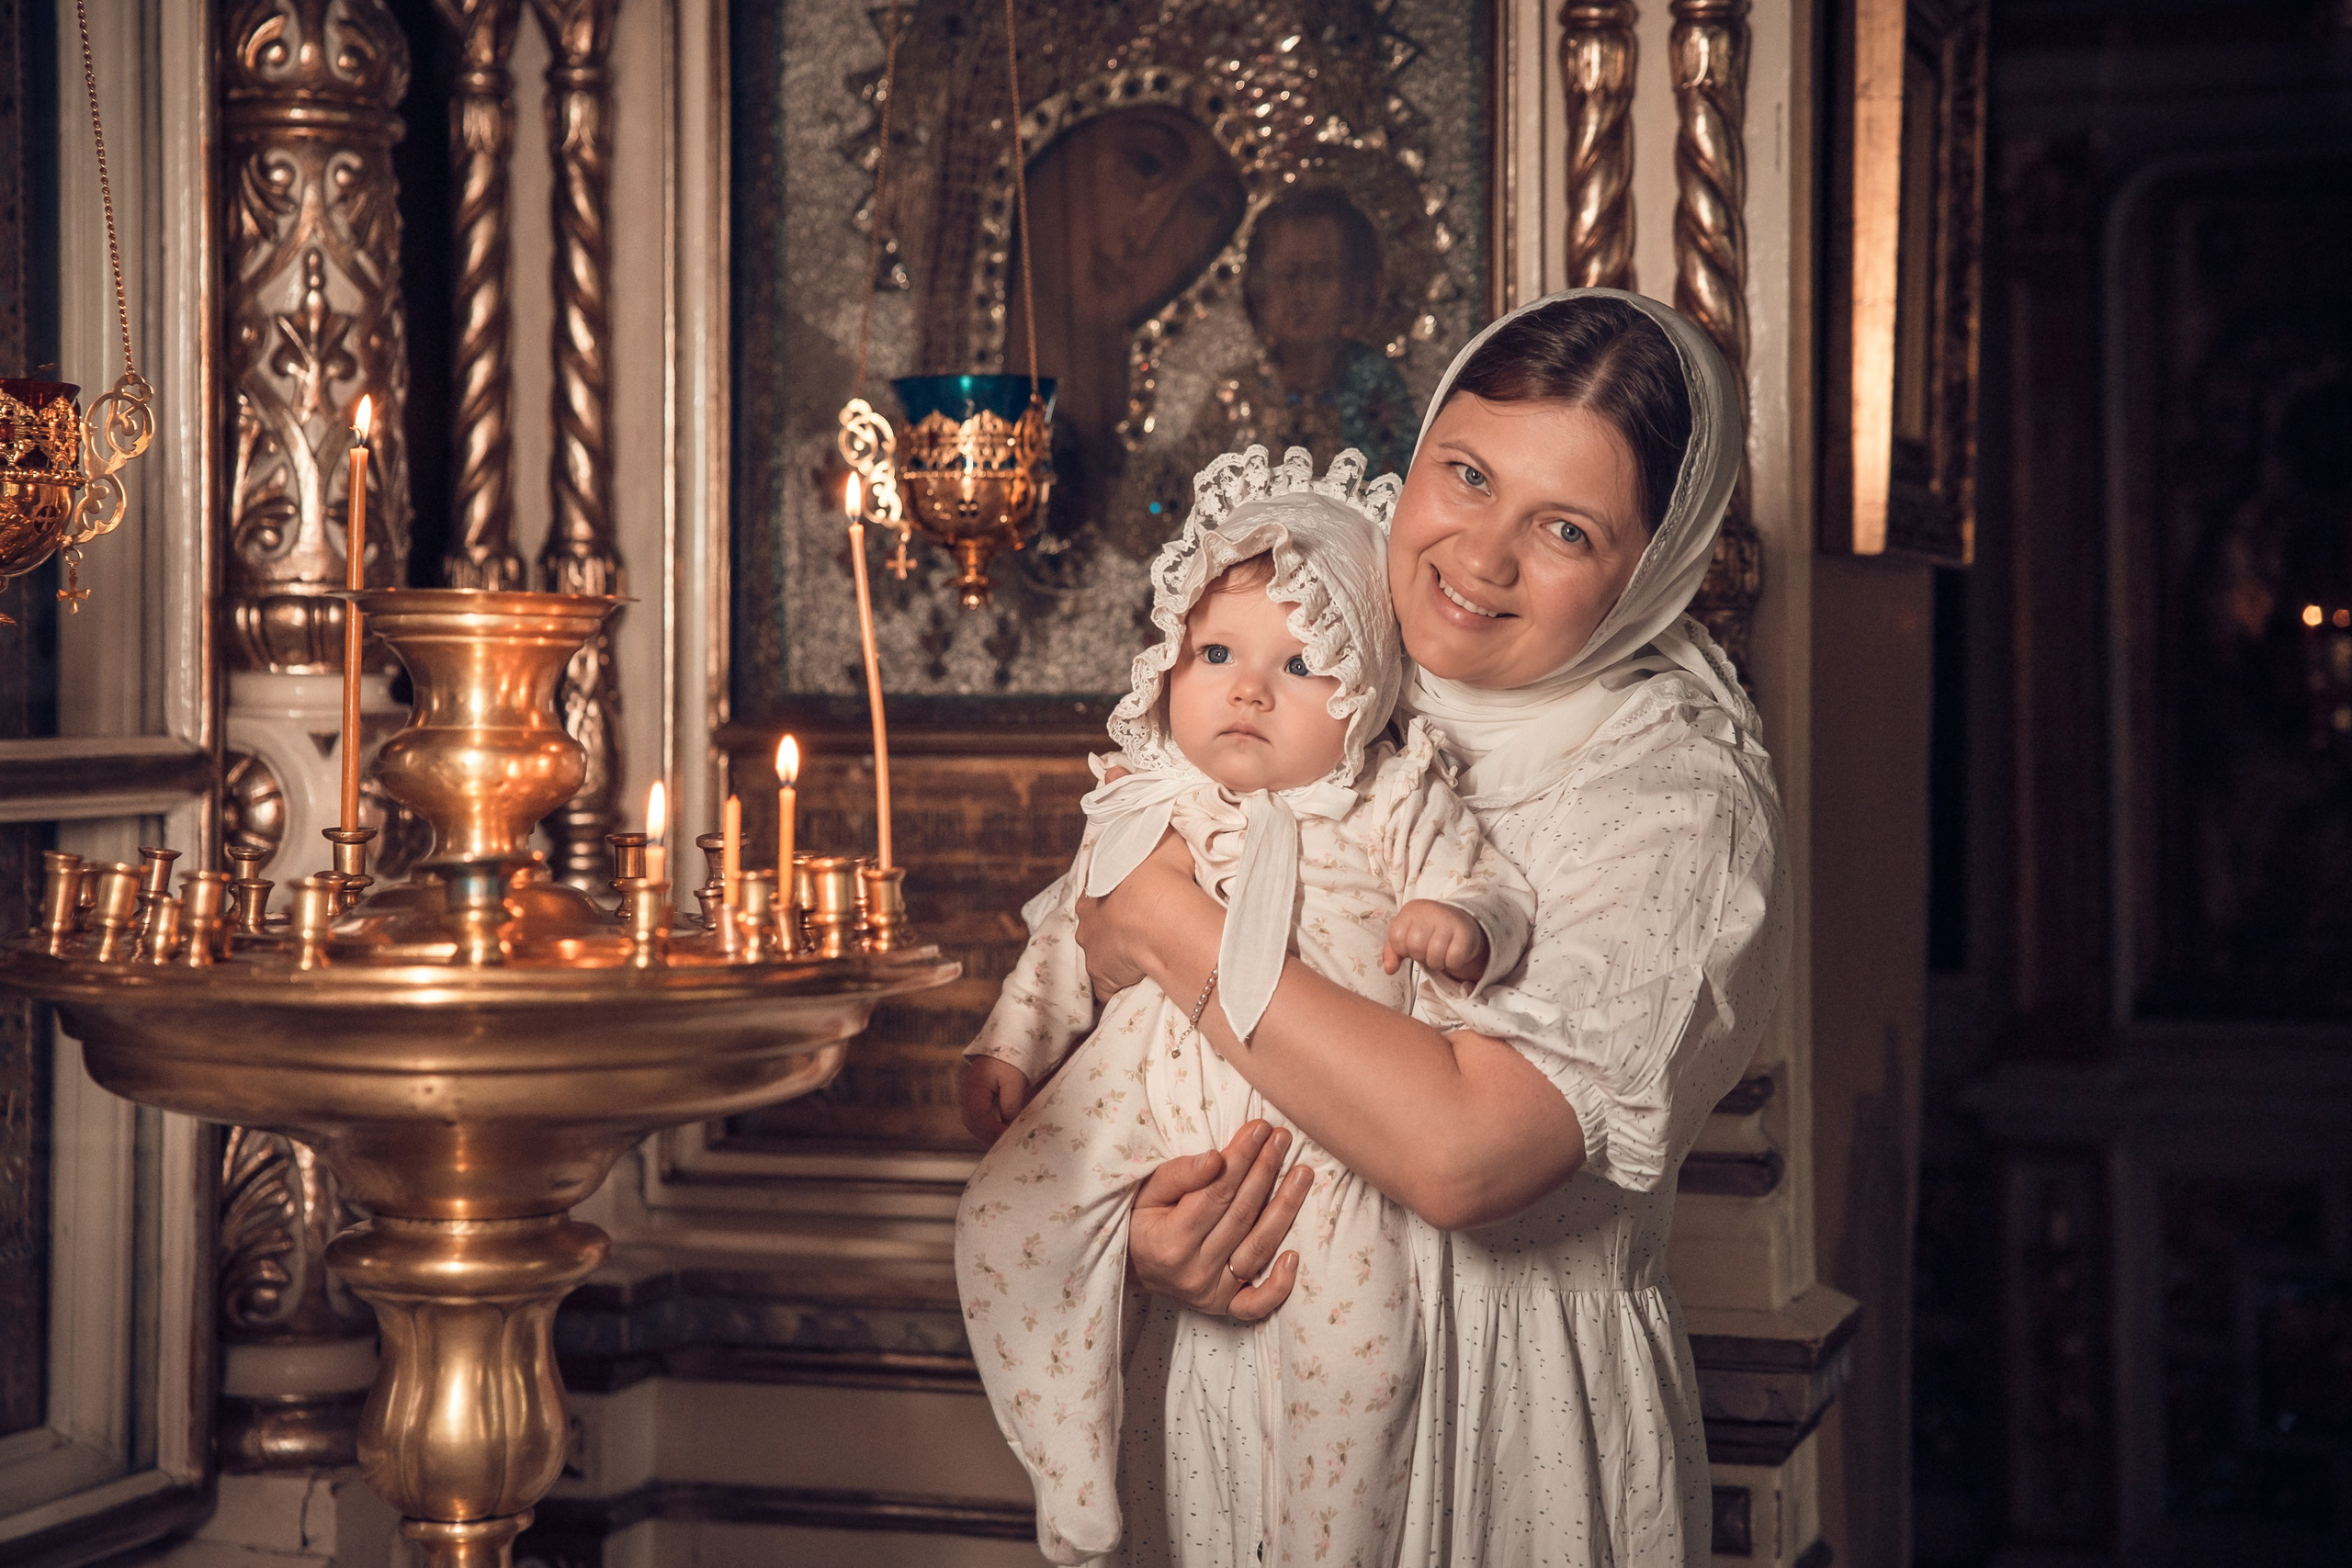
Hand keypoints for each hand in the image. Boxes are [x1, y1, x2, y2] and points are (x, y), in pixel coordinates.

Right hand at [959, 1055, 1031, 1145]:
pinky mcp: (975, 1101)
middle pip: (972, 1124)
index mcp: (973, 1087)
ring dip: (988, 1136)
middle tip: (1008, 1147)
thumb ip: (1011, 1104)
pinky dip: (989, 1130)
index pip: (977, 1116)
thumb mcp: (1014, 1081)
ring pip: (974, 1125)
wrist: (1005, 1045)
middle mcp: (966, 1095)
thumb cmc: (1011, 1060)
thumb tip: (1010, 1127)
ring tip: (1006, 1144)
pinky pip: (978, 1121)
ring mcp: (969, 1099)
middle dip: (989, 1137)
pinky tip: (1003, 1135)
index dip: (991, 1131)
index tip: (1007, 1139)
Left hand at [1073, 828, 1194, 1000]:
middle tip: (1141, 931)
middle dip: (1114, 930)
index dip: (1115, 898)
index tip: (1132, 903)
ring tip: (1144, 959)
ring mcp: (1094, 952)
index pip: (1099, 895)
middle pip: (1096, 928)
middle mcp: (1087, 922)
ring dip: (1118, 959)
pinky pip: (1109, 988)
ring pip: (1102, 958)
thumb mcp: (1157, 834)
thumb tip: (1134, 798)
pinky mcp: (1104, 978)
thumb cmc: (1158, 871)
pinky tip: (1137, 986)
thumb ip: (1151, 822)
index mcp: (1095, 889)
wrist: (1159, 912)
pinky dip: (1119, 988)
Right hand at [1129, 1120, 1314, 1322]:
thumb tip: (1217, 1158)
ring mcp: (1211, 1292)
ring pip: (1257, 1248)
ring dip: (1285, 1208)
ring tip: (1303, 1174)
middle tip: (1282, 1138)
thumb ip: (1181, 1174)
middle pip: (1241, 1215)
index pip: (1216, 1193)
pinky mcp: (1224, 1306)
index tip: (1259, 1129)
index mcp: (1170, 1241)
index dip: (1241, 1158)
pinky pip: (1257, 1304)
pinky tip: (1294, 1256)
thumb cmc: (1140, 1220)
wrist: (1130, 1266)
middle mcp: (1193, 1271)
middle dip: (1265, 1171)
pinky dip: (1279, 1286)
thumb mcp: (1148, 1191)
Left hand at [1381, 898, 1489, 983]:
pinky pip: (1453, 960)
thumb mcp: (1406, 936)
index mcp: (1411, 910)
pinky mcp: (1466, 933)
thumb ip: (1392, 951)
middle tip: (1428, 949)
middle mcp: (1430, 910)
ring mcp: (1449, 920)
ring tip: (1440, 952)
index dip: (1402, 949)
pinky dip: (1452, 963)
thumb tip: (1389, 969)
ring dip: (1436, 962)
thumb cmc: (1428, 932)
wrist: (1461, 923)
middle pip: (1415, 947)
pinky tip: (1453, 952)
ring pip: (1434, 956)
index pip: (1396, 938)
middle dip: (1420, 956)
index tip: (1411, 944)